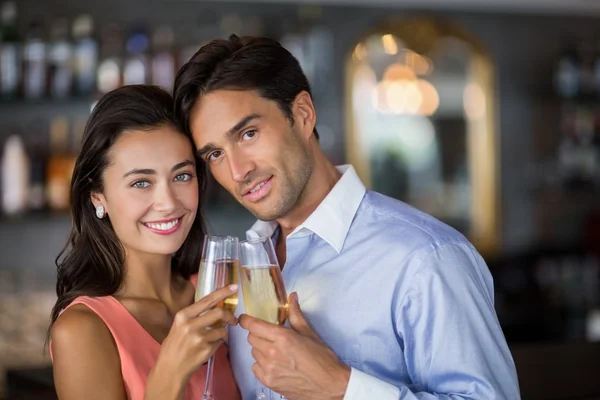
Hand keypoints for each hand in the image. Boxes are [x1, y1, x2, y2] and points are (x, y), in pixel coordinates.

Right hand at [146, 284, 238, 398]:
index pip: (207, 300)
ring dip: (222, 333)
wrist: (169, 370)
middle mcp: (190, 325)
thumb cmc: (173, 347)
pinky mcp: (206, 350)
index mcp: (183, 316)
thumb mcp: (179, 327)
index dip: (222, 292)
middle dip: (230, 316)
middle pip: (219, 313)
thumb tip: (215, 306)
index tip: (234, 287)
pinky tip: (207, 348)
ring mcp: (199, 338)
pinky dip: (218, 343)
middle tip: (233, 320)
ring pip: (222, 329)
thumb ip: (194, 317)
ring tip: (213, 338)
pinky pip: (220, 342)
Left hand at [239, 292, 350, 399]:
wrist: (329, 385)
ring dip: (261, 349)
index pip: (253, 325)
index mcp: (283, 337)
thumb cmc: (322, 358)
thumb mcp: (309, 333)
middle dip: (258, 334)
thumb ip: (295, 314)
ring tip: (276, 352)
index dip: (246, 320)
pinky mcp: (268, 381)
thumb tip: (292, 297)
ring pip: (254, 352)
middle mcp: (272, 352)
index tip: (244, 318)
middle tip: (270, 336)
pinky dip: (262, 364)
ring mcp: (269, 369)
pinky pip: (255, 367)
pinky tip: (275, 364)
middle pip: (251, 338)